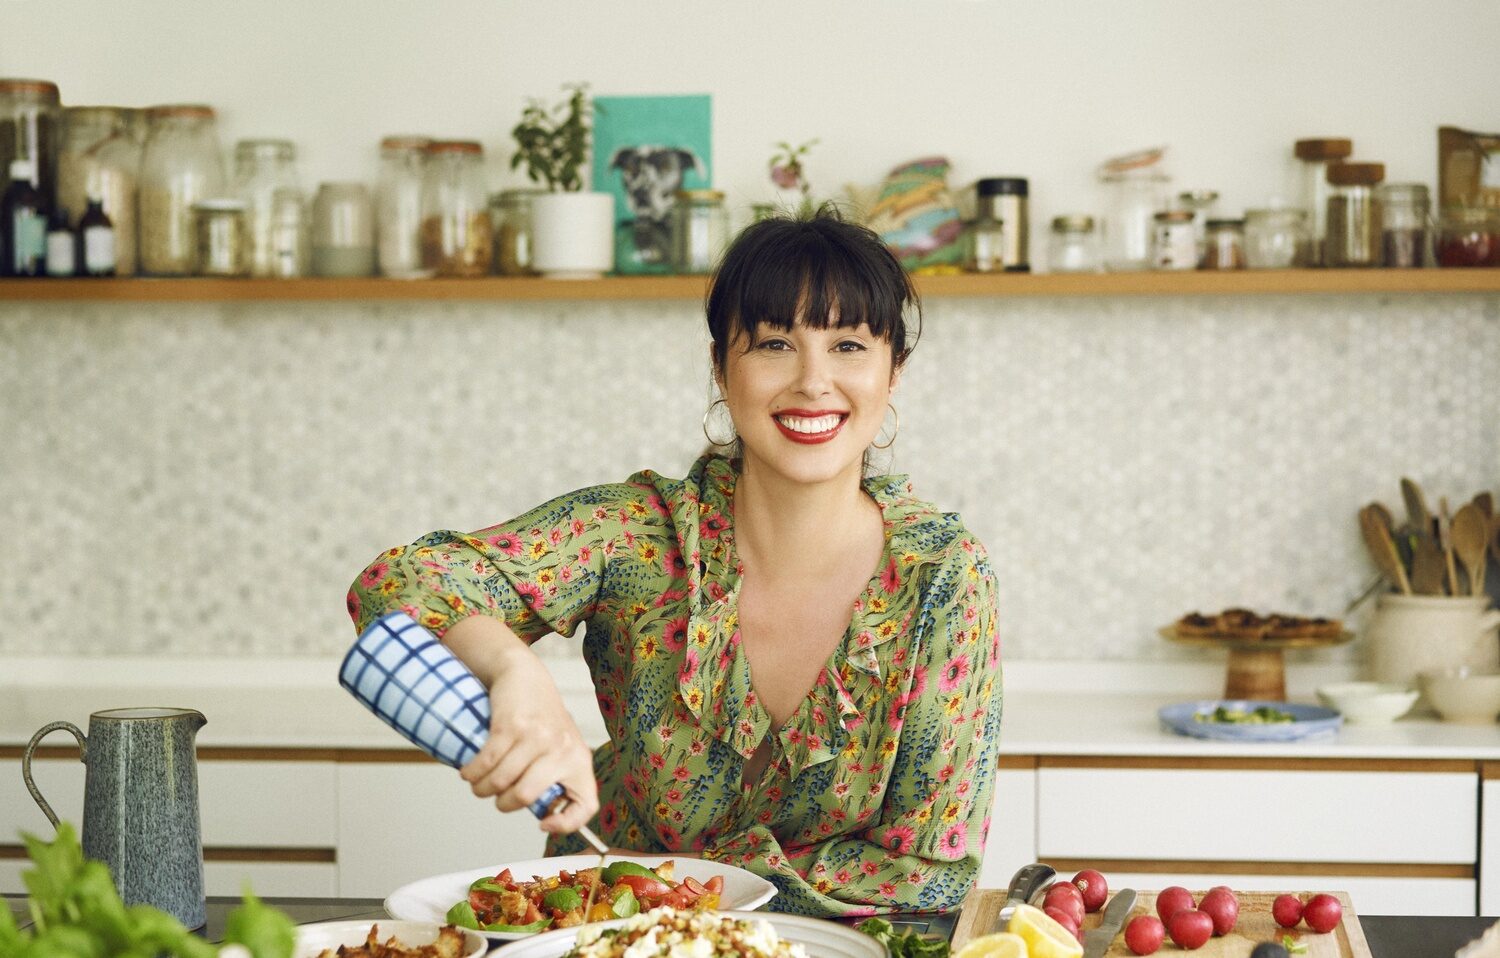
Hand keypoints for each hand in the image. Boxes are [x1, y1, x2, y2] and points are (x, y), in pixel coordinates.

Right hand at [446, 616, 597, 834]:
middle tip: (496, 797)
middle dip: (503, 804)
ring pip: (500, 782)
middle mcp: (562, 750)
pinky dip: (472, 773)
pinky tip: (470, 772)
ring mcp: (537, 737)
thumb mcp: (561, 747)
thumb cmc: (542, 719)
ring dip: (481, 789)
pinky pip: (486, 763)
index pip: (586, 804)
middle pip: (524, 797)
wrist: (525, 676)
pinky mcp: (511, 726)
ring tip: (479, 784)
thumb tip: (546, 817)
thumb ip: (556, 777)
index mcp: (579, 761)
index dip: (566, 824)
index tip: (542, 823)